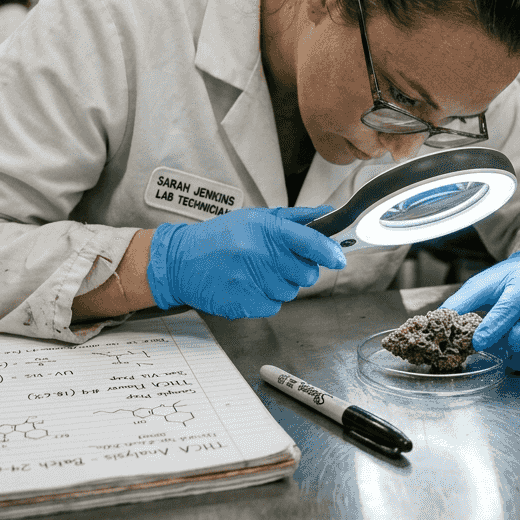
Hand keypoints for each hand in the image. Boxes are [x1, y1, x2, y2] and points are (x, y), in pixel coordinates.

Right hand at [147, 207, 345, 318]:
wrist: (180, 262)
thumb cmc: (219, 238)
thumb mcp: (254, 219)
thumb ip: (294, 218)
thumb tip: (327, 212)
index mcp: (265, 230)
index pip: (309, 241)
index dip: (329, 252)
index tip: (339, 258)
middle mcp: (259, 255)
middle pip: (306, 274)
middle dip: (299, 270)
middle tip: (277, 262)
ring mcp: (251, 281)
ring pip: (290, 292)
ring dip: (280, 285)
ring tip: (256, 272)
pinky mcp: (243, 303)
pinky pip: (273, 307)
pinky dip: (265, 299)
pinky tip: (248, 286)